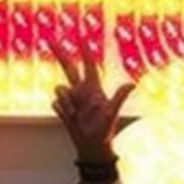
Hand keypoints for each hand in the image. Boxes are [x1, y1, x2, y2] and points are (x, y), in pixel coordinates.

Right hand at [50, 37, 134, 162]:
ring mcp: (71, 100)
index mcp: (94, 89)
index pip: (88, 66)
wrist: (93, 147)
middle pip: (68, 68)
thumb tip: (132, 84)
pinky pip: (56, 104)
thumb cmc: (105, 131)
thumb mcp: (112, 113)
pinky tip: (70, 119)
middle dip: (60, 54)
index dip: (85, 51)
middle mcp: (81, 91)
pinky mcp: (63, 109)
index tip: (81, 36)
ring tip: (75, 115)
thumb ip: (119, 97)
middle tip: (51, 39)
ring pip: (60, 89)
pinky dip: (62, 111)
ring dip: (66, 102)